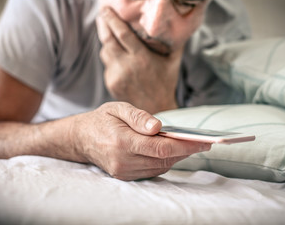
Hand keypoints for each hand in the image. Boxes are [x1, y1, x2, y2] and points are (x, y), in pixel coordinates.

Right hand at [71, 102, 210, 180]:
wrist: (81, 139)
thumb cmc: (102, 120)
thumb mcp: (118, 108)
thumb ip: (138, 117)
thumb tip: (158, 127)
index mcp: (121, 141)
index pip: (160, 147)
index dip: (185, 146)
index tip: (204, 142)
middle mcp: (123, 160)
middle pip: (163, 159)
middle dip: (186, 151)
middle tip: (203, 142)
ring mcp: (123, 171)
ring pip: (160, 166)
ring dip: (176, 156)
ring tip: (189, 144)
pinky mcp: (125, 176)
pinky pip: (152, 171)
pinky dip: (164, 161)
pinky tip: (170, 151)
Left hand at [96, 8, 182, 113]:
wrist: (156, 108)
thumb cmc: (165, 83)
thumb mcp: (172, 61)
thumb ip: (173, 43)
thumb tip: (175, 26)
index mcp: (142, 58)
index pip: (122, 34)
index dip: (113, 20)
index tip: (107, 11)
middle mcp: (127, 67)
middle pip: (108, 41)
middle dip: (103, 26)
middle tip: (102, 16)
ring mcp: (117, 76)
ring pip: (106, 52)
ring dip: (106, 42)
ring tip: (109, 33)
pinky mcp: (111, 83)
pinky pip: (107, 65)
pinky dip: (111, 58)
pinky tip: (117, 57)